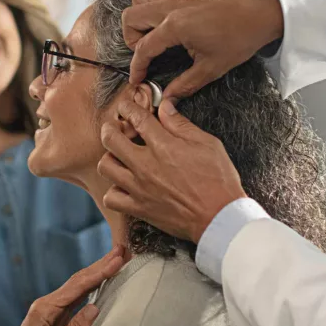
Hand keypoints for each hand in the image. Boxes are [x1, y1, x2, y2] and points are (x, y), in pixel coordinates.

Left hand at [0, 248, 125, 325]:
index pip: (77, 286)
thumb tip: (95, 307)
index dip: (99, 272)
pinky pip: (75, 300)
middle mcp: (46, 305)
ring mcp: (49, 311)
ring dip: (96, 274)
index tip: (117, 259)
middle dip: (100, 265)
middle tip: (121, 250)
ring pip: (77, 288)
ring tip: (114, 261)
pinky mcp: (53, 319)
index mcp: (44, 309)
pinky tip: (99, 282)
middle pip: (78, 281)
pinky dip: (90, 288)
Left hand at [99, 98, 245, 242]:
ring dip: (110, 158)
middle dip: (110, 128)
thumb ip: (181, 125)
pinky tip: (124, 187)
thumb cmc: (219, 180)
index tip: (126, 107)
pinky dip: (114, 192)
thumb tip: (165, 107)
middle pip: (110, 139)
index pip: (136, 117)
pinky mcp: (139, 208)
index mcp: (164, 146)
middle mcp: (146, 165)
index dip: (127, 107)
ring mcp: (139, 188)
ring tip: (119, 158)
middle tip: (115, 129)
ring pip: (105, 166)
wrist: (219, 218)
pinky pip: (111, 198)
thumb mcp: (207, 144)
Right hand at [122, 0, 282, 98]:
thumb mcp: (211, 68)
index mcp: (175, 26)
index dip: (137, 67)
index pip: (143, 48)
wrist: (260, 13)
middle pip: (131, 17)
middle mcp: (171, 6)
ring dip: (139, 15)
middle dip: (131, 38)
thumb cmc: (239, 39)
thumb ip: (185, 84)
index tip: (137, 79)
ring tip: (152, 32)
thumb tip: (167, 98)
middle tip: (146, 53)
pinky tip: (165, 10)